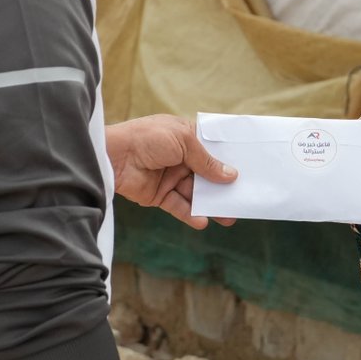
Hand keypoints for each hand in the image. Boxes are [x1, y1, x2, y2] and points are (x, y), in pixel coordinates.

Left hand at [106, 114, 237, 229]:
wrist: (112, 156)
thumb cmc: (147, 138)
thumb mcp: (182, 141)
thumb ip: (206, 160)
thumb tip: (230, 175)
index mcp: (185, 138)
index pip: (211, 150)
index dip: (227, 160)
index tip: (248, 171)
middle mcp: (180, 158)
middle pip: (207, 175)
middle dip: (223, 187)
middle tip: (241, 199)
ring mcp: (169, 177)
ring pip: (196, 194)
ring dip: (211, 205)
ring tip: (228, 217)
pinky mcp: (158, 195)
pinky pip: (179, 206)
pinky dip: (190, 214)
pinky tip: (202, 221)